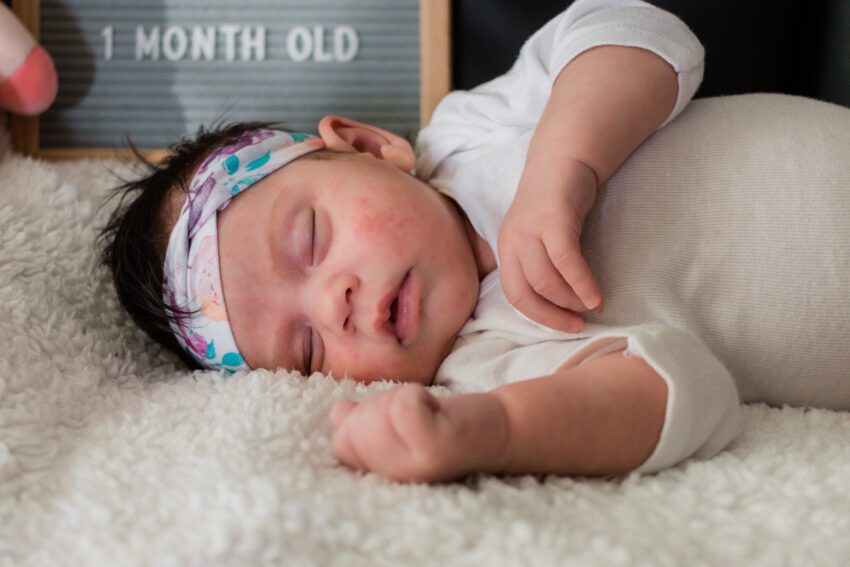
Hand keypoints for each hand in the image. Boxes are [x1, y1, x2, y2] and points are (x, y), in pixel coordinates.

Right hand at [329, 385, 509, 482]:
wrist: (500, 428)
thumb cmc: (447, 422)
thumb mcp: (399, 420)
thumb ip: (366, 419)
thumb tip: (338, 412)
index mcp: (383, 472)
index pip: (340, 444)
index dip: (361, 419)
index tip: (395, 418)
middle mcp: (395, 478)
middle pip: (354, 429)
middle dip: (378, 406)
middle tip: (414, 411)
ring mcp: (415, 466)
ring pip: (375, 416)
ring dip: (399, 398)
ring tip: (425, 410)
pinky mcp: (435, 449)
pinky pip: (402, 406)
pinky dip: (416, 393)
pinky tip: (435, 406)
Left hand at [498, 157, 603, 332]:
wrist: (562, 159)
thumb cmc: (554, 204)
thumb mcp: (537, 237)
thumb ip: (539, 264)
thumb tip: (557, 304)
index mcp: (506, 249)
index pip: (514, 294)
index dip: (539, 316)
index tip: (565, 325)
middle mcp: (512, 241)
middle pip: (525, 293)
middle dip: (553, 315)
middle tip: (578, 323)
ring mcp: (529, 230)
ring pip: (545, 281)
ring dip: (570, 300)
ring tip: (592, 304)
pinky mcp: (552, 219)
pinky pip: (565, 261)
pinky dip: (581, 283)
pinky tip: (596, 295)